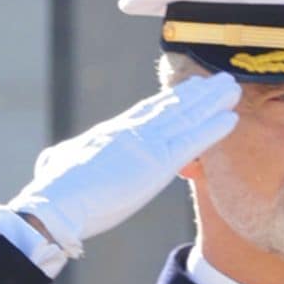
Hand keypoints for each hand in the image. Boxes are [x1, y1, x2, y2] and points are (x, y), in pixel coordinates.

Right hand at [7, 73, 240, 256]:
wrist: (58, 203)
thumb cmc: (55, 191)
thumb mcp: (58, 165)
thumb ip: (63, 158)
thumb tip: (51, 162)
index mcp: (112, 133)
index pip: (147, 111)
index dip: (171, 98)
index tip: (189, 87)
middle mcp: (132, 132)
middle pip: (172, 107)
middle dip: (198, 94)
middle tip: (219, 80)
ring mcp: (146, 145)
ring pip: (186, 118)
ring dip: (212, 103)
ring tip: (232, 88)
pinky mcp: (158, 163)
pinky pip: (192, 142)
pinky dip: (212, 129)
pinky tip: (231, 118)